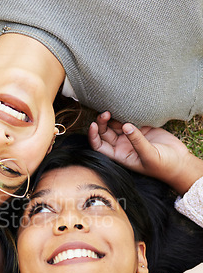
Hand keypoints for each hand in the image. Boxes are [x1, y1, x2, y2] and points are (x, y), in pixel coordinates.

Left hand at [88, 112, 202, 194]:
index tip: (93, 124)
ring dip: (113, 116)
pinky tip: (126, 106)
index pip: (99, 146)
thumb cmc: (163, 165)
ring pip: (115, 124)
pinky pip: (130, 118)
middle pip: (105, 132)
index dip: (93, 136)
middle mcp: (122, 145)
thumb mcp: (149, 155)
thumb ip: (137, 141)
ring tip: (116, 107)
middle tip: (106, 112)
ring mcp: (131, 136)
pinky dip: (127, 112)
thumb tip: (126, 126)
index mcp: (119, 155)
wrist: (180, 162)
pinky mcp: (141, 128)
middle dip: (102, 122)